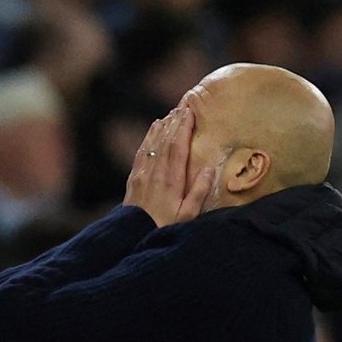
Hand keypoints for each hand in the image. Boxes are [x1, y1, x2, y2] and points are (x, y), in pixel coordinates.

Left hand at [124, 107, 208, 226]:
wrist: (133, 235)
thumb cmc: (165, 226)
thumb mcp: (187, 215)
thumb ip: (198, 192)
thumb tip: (208, 169)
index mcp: (171, 181)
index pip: (177, 148)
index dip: (183, 128)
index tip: (190, 113)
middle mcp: (155, 173)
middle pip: (165, 141)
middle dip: (175, 122)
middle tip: (183, 106)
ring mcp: (142, 173)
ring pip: (153, 143)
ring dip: (163, 126)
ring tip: (172, 113)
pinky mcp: (134, 177)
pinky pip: (143, 151)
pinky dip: (149, 136)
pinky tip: (155, 128)